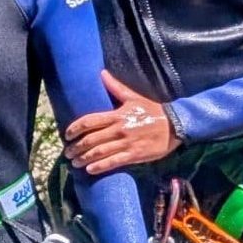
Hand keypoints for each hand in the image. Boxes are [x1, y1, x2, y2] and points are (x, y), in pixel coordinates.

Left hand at [63, 71, 181, 173]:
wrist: (175, 125)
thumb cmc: (153, 110)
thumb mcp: (134, 97)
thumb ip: (116, 87)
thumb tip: (102, 73)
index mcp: (116, 115)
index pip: (89, 121)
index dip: (75, 128)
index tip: (67, 135)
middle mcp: (118, 130)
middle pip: (91, 139)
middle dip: (76, 147)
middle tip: (67, 153)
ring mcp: (126, 144)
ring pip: (99, 152)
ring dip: (84, 158)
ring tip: (74, 163)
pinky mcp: (134, 155)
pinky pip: (113, 162)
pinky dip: (100, 167)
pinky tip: (89, 170)